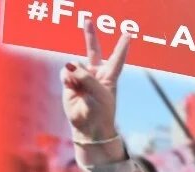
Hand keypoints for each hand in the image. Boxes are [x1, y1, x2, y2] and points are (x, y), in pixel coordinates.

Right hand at [61, 20, 129, 140]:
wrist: (88, 127)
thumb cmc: (100, 112)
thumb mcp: (99, 94)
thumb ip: (86, 77)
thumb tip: (68, 65)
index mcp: (110, 76)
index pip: (117, 58)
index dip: (122, 46)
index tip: (128, 33)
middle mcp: (95, 74)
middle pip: (93, 50)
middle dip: (90, 35)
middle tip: (88, 20)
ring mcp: (81, 77)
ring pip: (75, 65)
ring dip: (76, 75)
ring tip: (80, 90)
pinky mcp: (69, 82)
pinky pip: (65, 73)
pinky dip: (67, 80)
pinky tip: (71, 88)